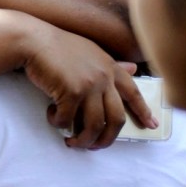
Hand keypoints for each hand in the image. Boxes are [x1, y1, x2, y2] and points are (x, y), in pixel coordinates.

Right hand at [23, 24, 154, 149]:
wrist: (34, 40)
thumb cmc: (59, 46)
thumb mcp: (91, 52)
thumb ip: (112, 64)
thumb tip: (133, 68)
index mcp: (110, 67)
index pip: (133, 93)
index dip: (143, 111)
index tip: (151, 125)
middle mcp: (104, 77)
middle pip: (116, 119)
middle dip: (107, 139)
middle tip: (96, 147)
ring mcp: (89, 85)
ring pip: (94, 126)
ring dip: (83, 140)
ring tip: (72, 142)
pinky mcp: (71, 92)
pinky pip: (67, 121)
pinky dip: (59, 124)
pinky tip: (52, 116)